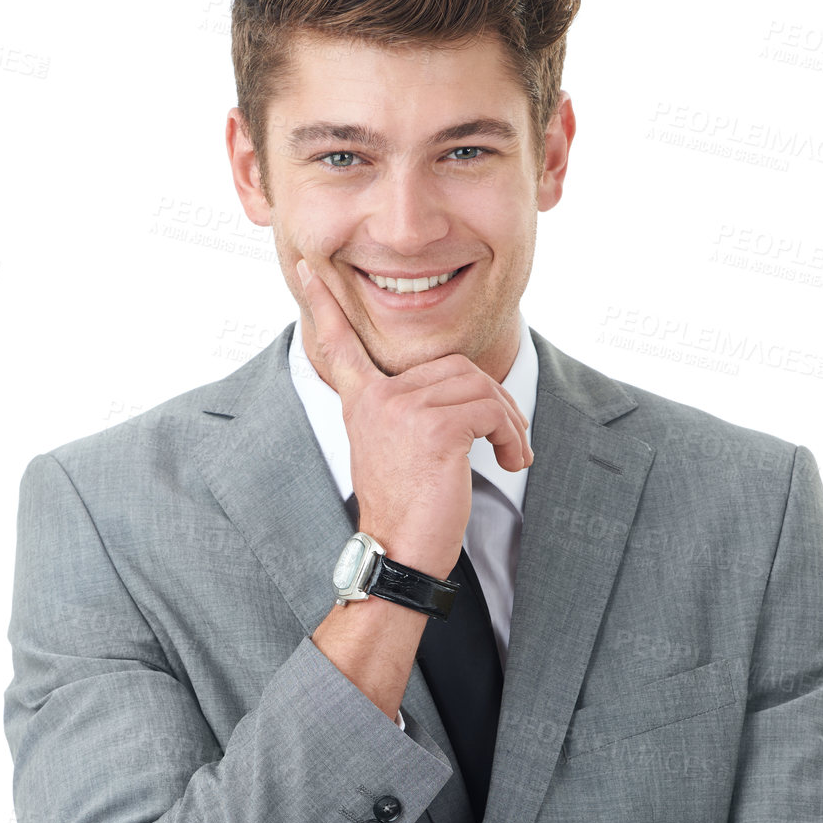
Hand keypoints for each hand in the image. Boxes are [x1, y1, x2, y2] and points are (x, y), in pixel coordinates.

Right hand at [295, 260, 532, 578]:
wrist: (399, 554)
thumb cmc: (405, 512)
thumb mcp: (394, 451)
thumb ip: (406, 411)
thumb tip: (454, 389)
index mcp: (361, 401)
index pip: (339, 343)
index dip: (324, 305)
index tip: (310, 268)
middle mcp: (377, 397)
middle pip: (455, 365)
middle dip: (492, 399)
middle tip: (508, 438)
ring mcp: (403, 409)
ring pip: (479, 385)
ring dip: (509, 419)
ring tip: (511, 452)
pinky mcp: (436, 427)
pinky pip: (491, 408)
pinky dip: (512, 433)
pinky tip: (509, 460)